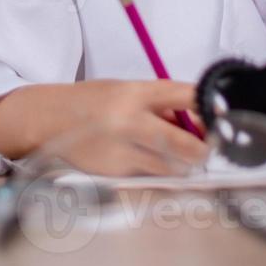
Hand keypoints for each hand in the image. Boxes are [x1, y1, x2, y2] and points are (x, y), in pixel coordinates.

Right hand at [0, 80, 208, 176]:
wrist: (46, 119)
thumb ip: (159, 104)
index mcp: (135, 92)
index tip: (219, 118)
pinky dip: (155, 171)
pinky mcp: (113, 172)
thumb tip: (197, 122)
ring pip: (171, 166)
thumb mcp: (125, 90)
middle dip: (203, 149)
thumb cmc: (91, 102)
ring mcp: (121, 149)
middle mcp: (130, 120)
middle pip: (185, 143)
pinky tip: (144, 160)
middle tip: (206, 148)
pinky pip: (148, 175)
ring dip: (181, 163)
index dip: (209, 109)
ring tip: (177, 155)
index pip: (186, 96)